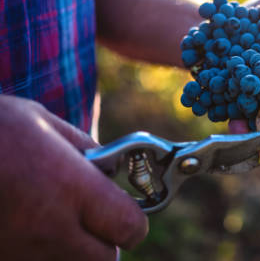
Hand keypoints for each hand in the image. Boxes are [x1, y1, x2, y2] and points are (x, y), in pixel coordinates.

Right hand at [0, 95, 147, 260]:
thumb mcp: (42, 123)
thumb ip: (85, 150)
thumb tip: (111, 169)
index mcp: (70, 188)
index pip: (130, 228)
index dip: (132, 221)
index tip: (122, 210)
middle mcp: (49, 228)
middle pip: (103, 260)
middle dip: (103, 243)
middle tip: (87, 220)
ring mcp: (18, 252)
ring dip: (69, 252)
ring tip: (49, 221)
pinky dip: (35, 254)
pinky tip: (21, 228)